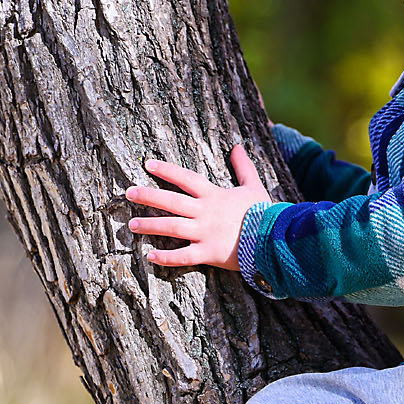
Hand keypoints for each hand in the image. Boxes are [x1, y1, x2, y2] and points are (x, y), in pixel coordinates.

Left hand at [126, 144, 269, 269]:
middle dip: (148, 196)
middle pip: (171, 201)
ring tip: (132, 224)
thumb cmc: (265, 212)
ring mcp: (205, 233)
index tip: (147, 164)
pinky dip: (165, 257)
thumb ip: (243, 167)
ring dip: (149, 225)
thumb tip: (237, 146)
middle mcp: (205, 212)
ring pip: (171, 227)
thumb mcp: (254, 186)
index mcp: (214, 195)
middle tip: (128, 193)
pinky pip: (182, 256)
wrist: (275, 238)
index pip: (185, 178)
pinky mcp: (208, 253)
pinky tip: (149, 255)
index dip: (166, 170)